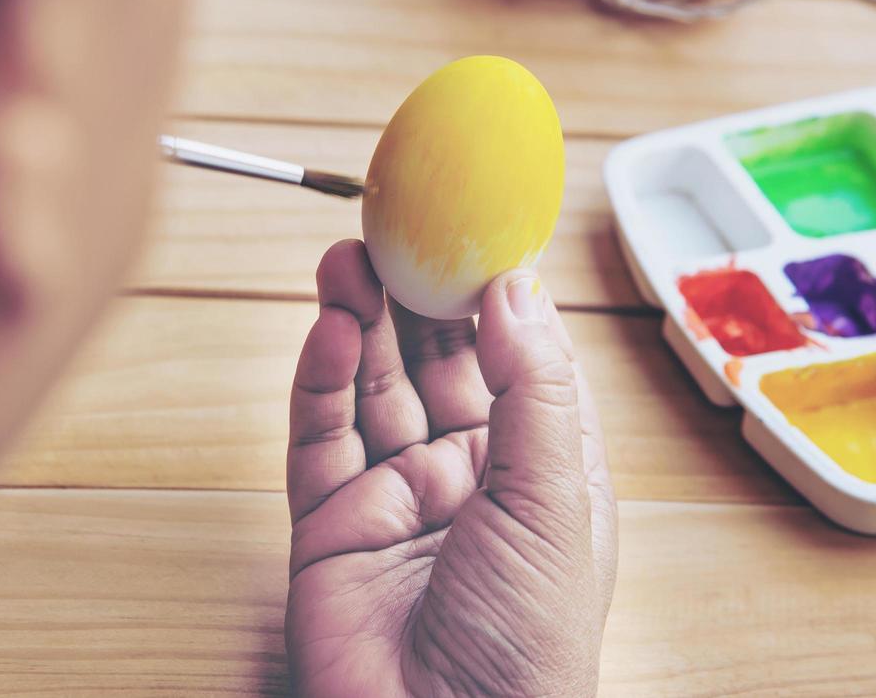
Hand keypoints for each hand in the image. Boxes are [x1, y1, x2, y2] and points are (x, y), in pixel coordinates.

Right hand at [286, 241, 616, 696]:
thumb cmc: (527, 647)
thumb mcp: (555, 500)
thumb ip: (534, 388)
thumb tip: (516, 287)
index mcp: (543, 468)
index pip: (518, 357)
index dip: (495, 294)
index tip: (474, 228)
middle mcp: (470, 474)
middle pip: (437, 359)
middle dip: (417, 294)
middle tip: (395, 229)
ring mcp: (397, 497)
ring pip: (373, 385)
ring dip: (361, 319)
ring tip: (349, 257)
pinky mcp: (330, 524)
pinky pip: (321, 434)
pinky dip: (320, 377)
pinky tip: (328, 327)